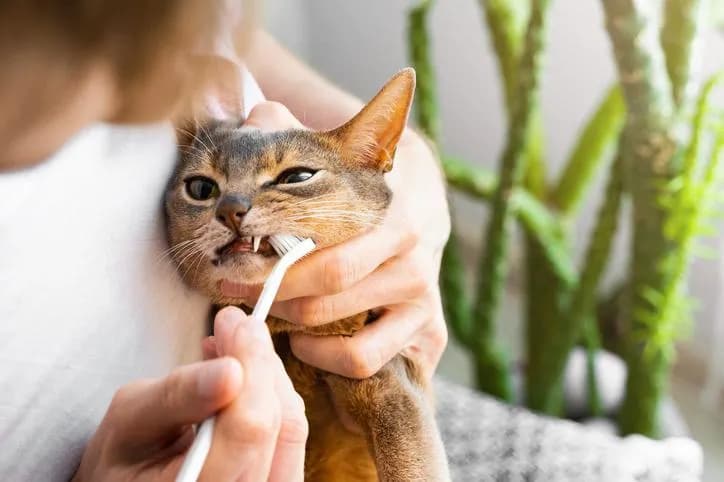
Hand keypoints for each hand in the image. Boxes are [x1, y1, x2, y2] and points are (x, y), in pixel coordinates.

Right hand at [72, 307, 306, 481]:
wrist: (137, 478)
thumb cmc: (124, 457)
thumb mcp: (130, 421)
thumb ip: (177, 396)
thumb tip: (231, 369)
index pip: (247, 432)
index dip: (252, 369)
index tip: (237, 323)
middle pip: (278, 426)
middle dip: (259, 363)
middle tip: (236, 323)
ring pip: (292, 428)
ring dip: (267, 376)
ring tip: (235, 345)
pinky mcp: (279, 481)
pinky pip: (291, 436)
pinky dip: (272, 396)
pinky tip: (245, 374)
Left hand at [226, 101, 449, 381]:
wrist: (421, 206)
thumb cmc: (361, 189)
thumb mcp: (333, 157)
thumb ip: (294, 136)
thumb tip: (259, 113)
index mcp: (396, 216)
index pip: (328, 253)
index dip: (273, 264)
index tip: (233, 260)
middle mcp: (415, 260)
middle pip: (328, 293)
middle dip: (271, 293)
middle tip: (235, 287)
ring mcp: (424, 301)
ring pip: (347, 336)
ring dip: (295, 327)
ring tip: (270, 311)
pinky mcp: (427, 334)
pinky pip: (367, 363)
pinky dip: (327, 359)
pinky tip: (304, 340)